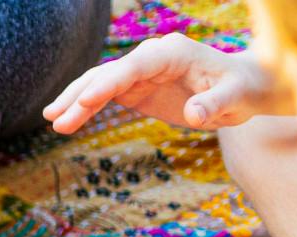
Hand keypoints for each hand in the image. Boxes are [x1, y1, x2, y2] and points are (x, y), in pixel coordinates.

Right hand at [44, 34, 284, 134]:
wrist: (243, 89)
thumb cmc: (243, 90)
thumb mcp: (236, 98)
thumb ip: (215, 104)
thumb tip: (194, 115)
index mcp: (173, 52)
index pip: (134, 65)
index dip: (110, 81)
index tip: (87, 100)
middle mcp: (152, 58)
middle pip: (109, 73)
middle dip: (82, 95)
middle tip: (56, 118)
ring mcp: (141, 73)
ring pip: (100, 83)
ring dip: (76, 103)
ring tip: (52, 122)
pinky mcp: (136, 89)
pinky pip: (104, 98)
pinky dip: (84, 109)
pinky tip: (64, 123)